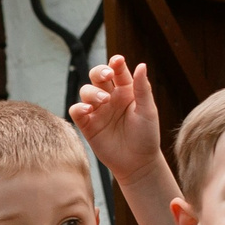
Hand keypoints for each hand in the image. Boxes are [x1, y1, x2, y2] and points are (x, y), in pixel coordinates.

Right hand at [68, 56, 165, 185]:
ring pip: (86, 91)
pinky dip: (79, 107)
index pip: (118, 71)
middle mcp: (110, 97)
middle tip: (107, 75)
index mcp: (126, 90)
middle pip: (97, 76)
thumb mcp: (148, 111)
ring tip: (104, 101)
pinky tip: (88, 110)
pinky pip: (76, 111)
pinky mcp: (87, 125)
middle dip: (99, 72)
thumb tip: (141, 65)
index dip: (116, 63)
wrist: (138, 163)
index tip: (118, 61)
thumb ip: (143, 89)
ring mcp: (97, 110)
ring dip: (92, 92)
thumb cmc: (146, 136)